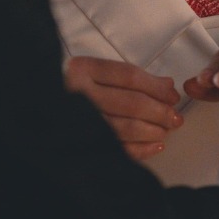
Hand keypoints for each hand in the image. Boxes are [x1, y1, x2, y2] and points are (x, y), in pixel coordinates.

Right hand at [63, 55, 182, 160]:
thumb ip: (132, 79)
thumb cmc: (76, 90)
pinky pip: (118, 149)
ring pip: (126, 127)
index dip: (156, 87)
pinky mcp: (83, 144)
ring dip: (153, 131)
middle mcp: (79, 93)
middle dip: (160, 112)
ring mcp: (80, 121)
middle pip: (132, 102)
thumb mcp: (98, 74)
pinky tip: (156, 146)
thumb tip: (167, 86)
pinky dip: (142, 149)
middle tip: (175, 117)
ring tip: (166, 131)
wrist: (43, 107)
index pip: (129, 76)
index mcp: (83, 69)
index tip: (173, 95)